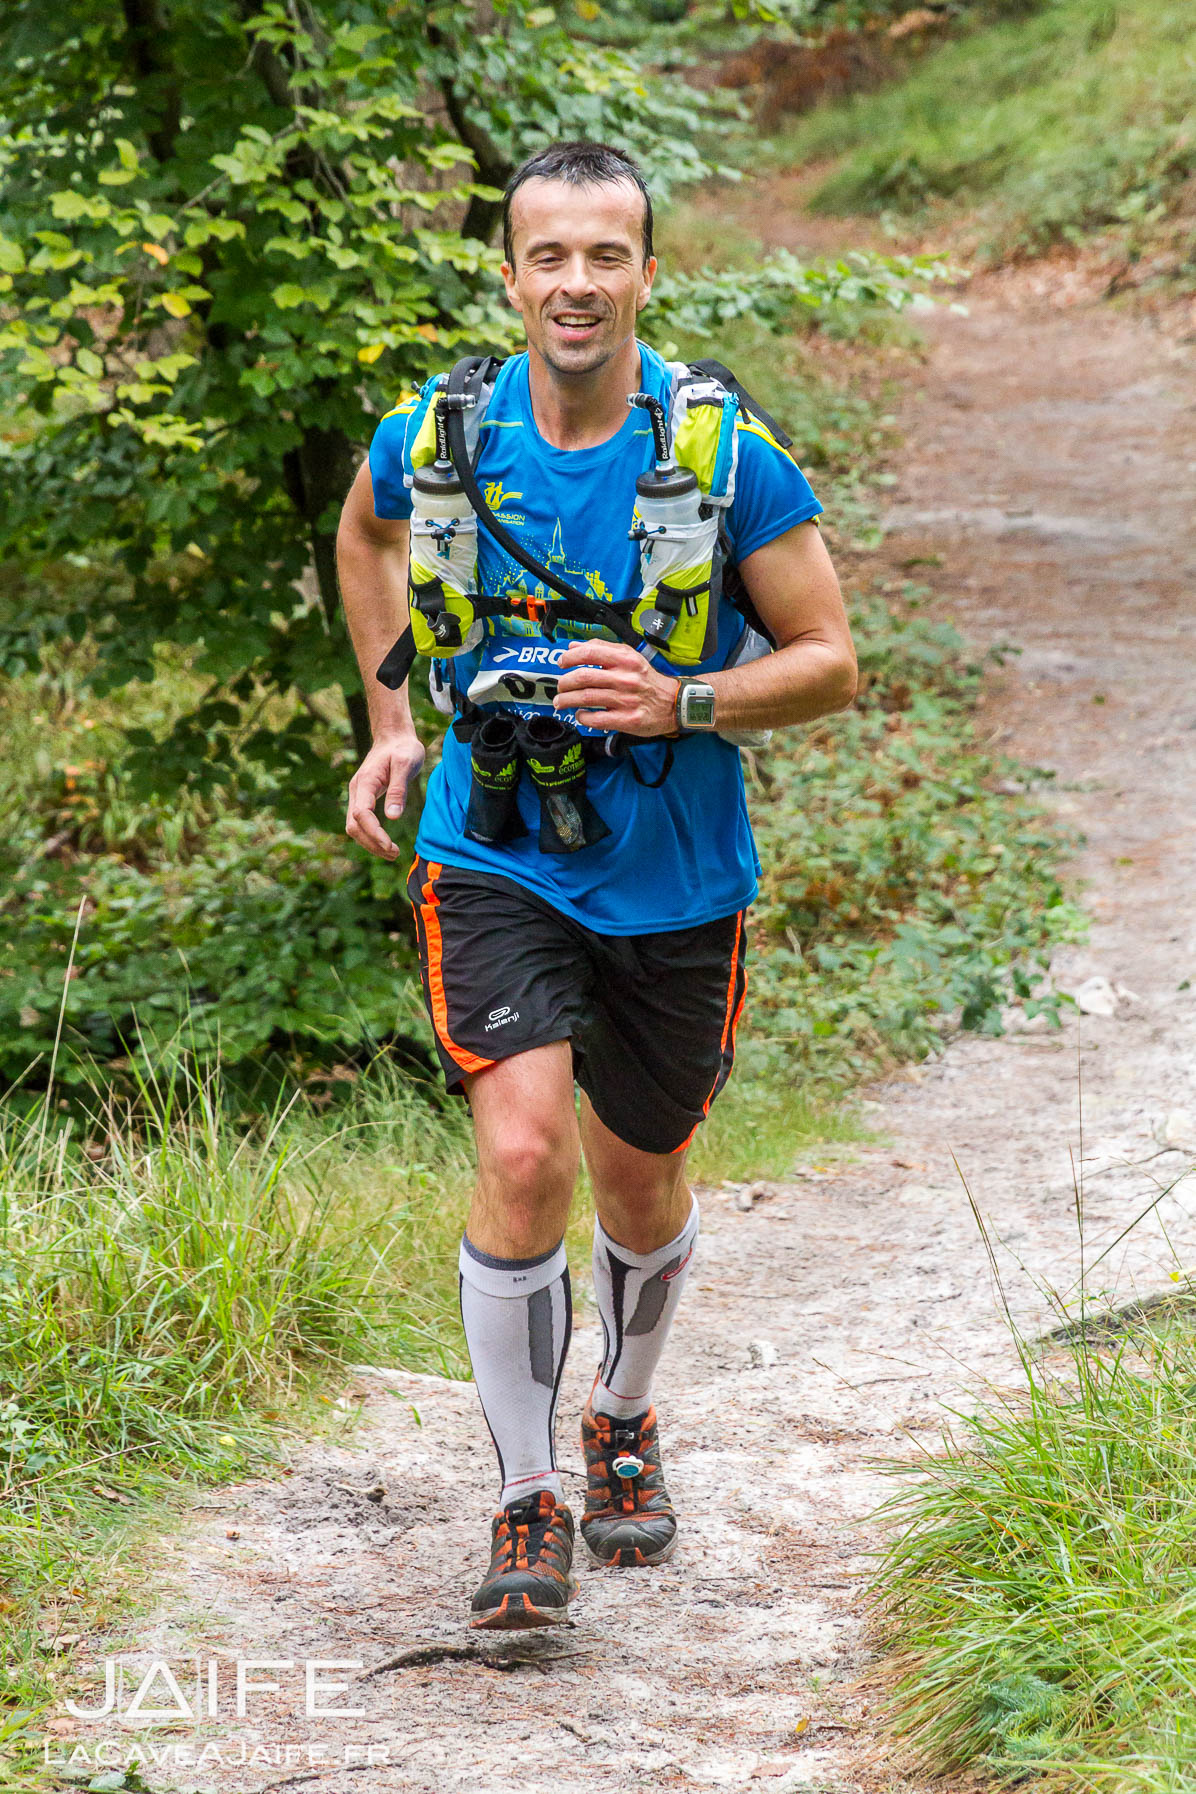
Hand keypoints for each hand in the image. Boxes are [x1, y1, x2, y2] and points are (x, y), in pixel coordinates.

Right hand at [346, 732, 424, 859]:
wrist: (394, 736)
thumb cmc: (403, 748)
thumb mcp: (406, 764)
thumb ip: (398, 790)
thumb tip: (392, 817)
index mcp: (365, 782)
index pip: (362, 814)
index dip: (374, 833)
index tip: (391, 846)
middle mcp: (357, 790)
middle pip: (354, 825)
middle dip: (372, 843)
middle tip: (395, 854)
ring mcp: (358, 795)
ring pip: (354, 826)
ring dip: (370, 843)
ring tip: (392, 853)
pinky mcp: (364, 798)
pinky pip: (361, 822)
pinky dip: (370, 836)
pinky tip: (385, 843)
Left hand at [553, 640, 677, 736]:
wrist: (674, 703)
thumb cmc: (647, 680)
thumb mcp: (629, 657)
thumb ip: (602, 649)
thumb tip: (574, 647)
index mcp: (625, 659)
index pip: (590, 653)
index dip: (570, 658)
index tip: (561, 663)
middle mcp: (626, 678)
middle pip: (583, 677)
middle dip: (564, 683)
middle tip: (559, 687)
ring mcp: (626, 700)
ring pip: (586, 698)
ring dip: (567, 700)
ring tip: (561, 702)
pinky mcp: (627, 719)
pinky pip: (596, 719)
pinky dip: (582, 716)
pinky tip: (580, 714)